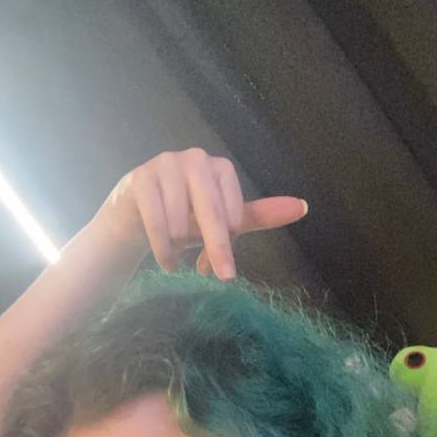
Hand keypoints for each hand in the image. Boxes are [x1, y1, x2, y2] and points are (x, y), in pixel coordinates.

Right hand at [103, 147, 307, 278]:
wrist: (133, 216)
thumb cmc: (185, 218)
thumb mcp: (223, 221)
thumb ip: (259, 216)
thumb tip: (303, 207)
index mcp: (218, 168)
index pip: (233, 205)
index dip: (230, 235)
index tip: (227, 260)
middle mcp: (193, 159)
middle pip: (210, 209)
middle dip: (216, 246)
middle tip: (223, 277)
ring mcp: (164, 165)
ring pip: (180, 219)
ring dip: (180, 247)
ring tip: (177, 258)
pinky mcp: (139, 179)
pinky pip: (154, 221)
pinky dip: (162, 248)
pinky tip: (166, 262)